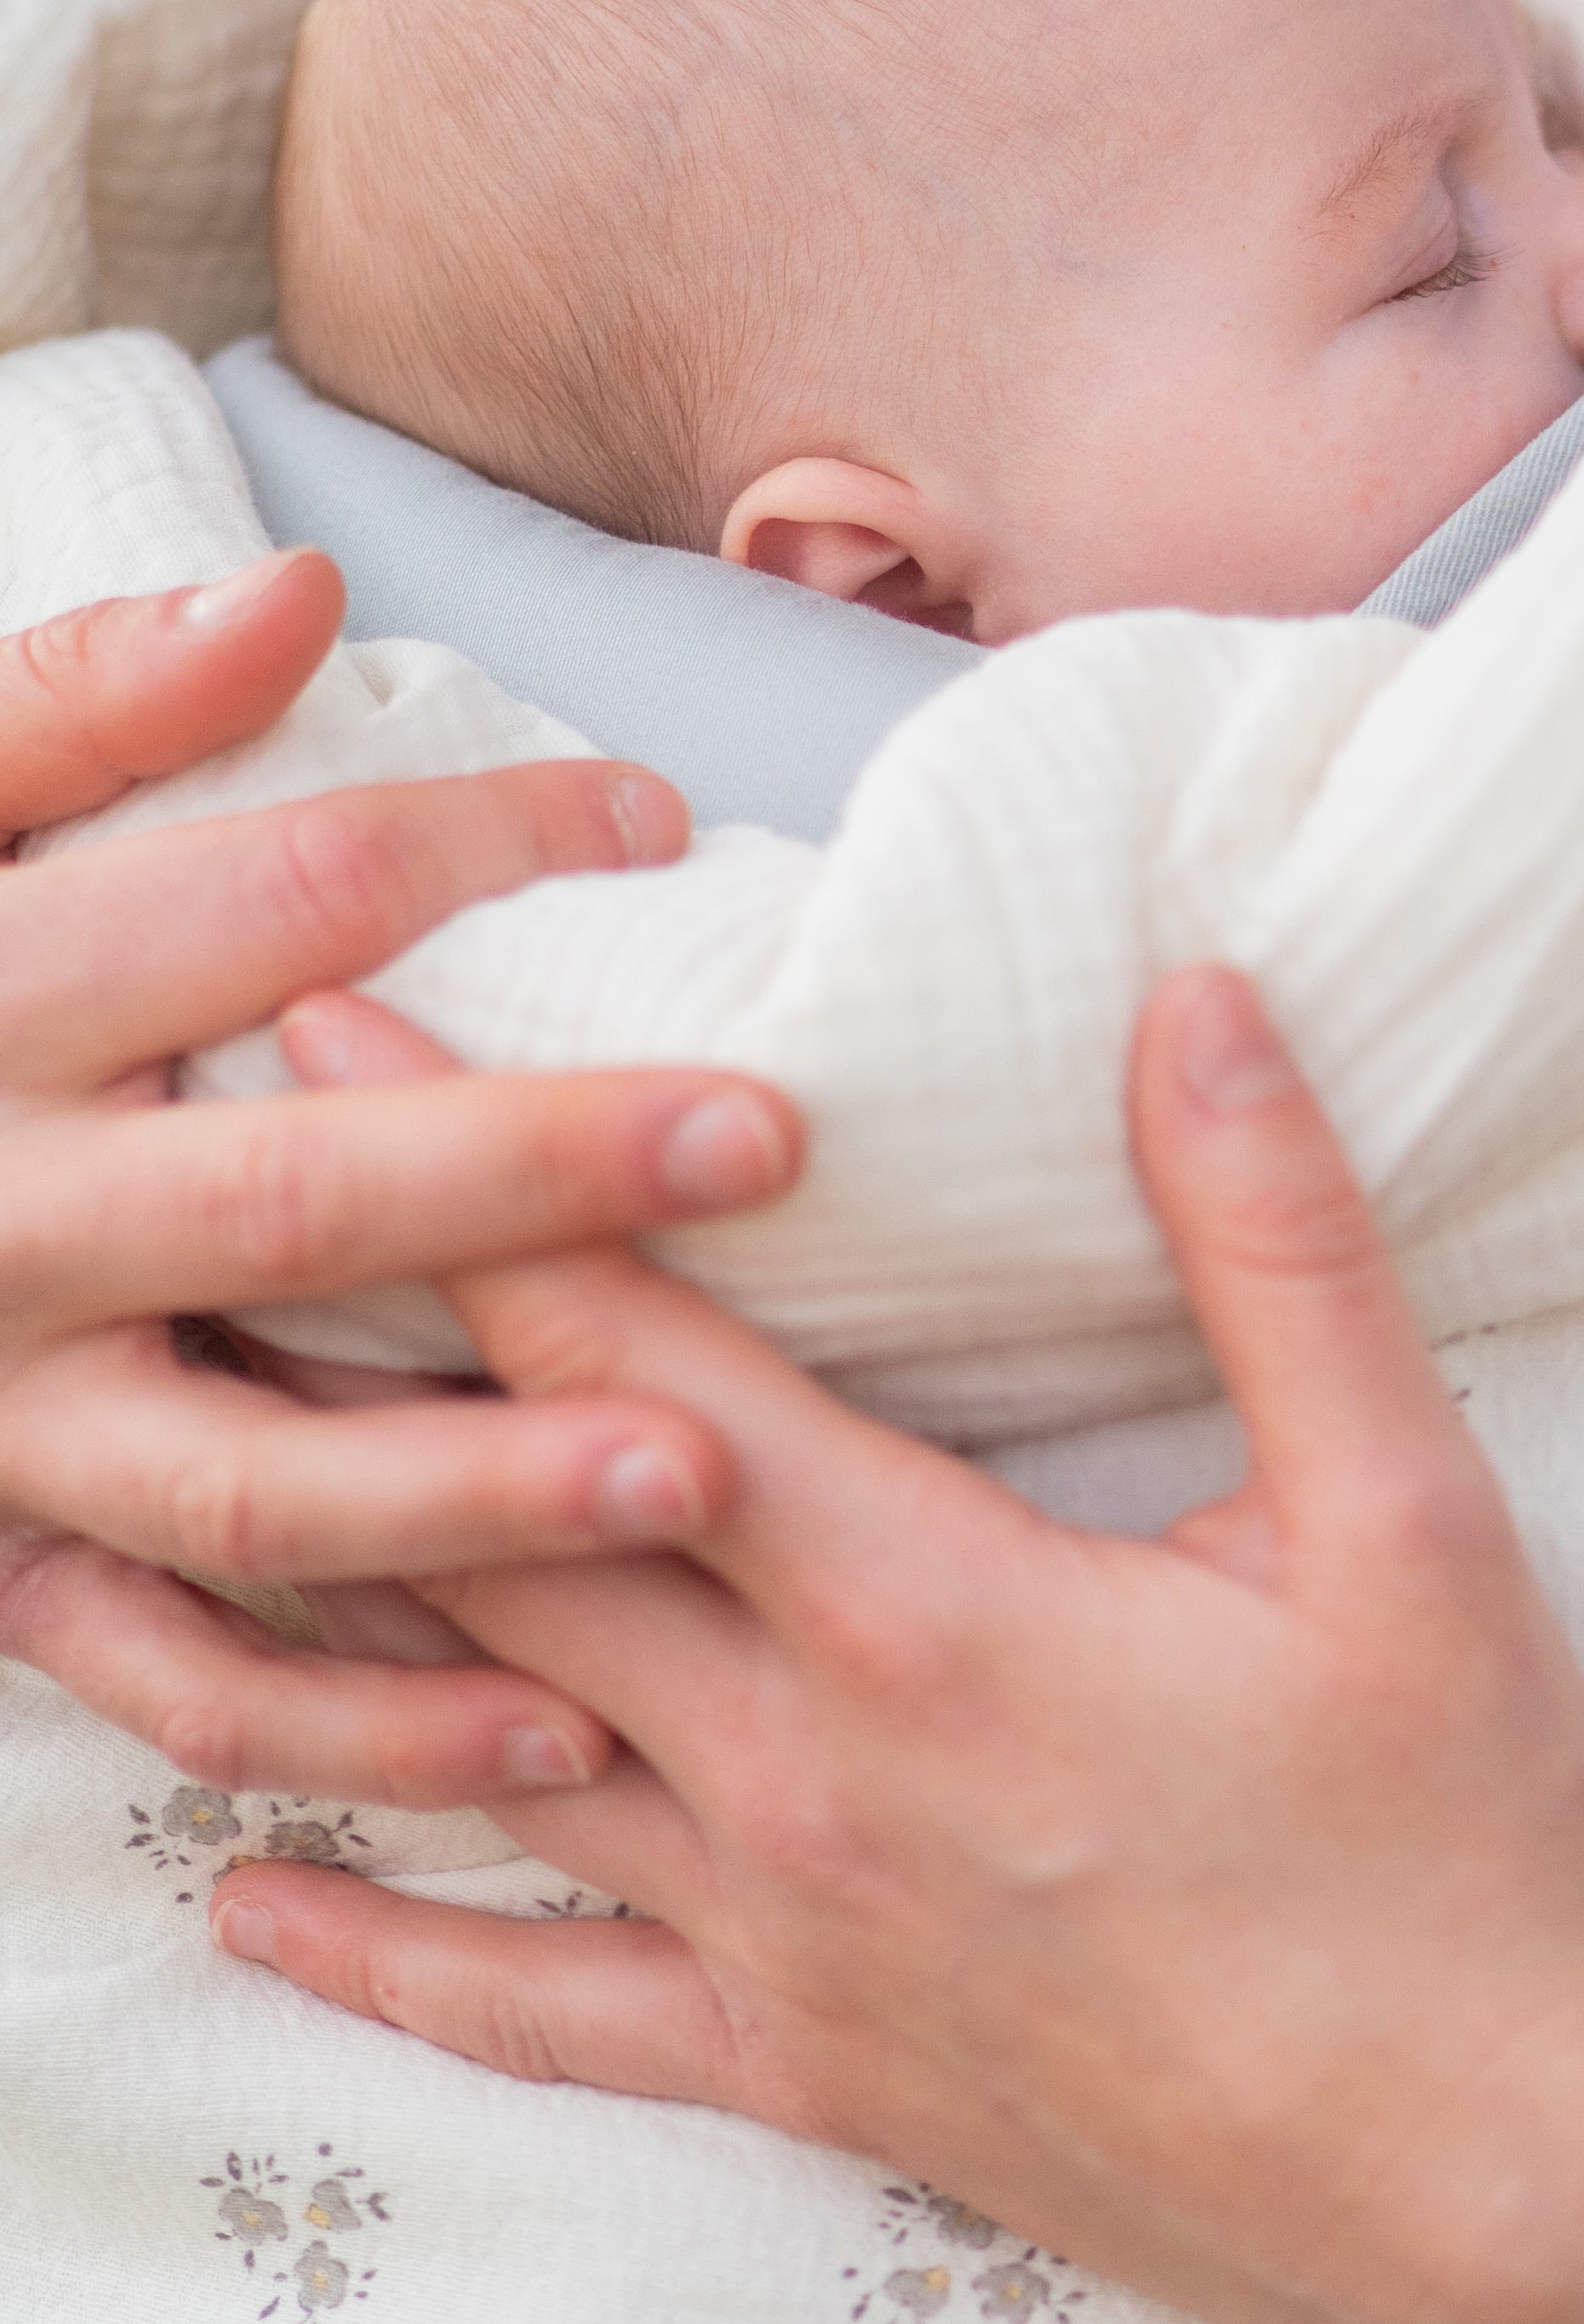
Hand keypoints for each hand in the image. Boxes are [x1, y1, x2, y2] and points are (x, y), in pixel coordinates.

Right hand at [0, 554, 802, 1799]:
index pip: (266, 906)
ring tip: (699, 1466)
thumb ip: (74, 702)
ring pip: (253, 1488)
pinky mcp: (10, 1571)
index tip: (660, 817)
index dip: (472, 847)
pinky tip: (568, 1730)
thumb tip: (300, 592)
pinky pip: (186, 1685)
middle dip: (536, 1177)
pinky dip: (364, 1731)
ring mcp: (2, 1428)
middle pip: (289, 1202)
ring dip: (483, 1492)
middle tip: (769, 1135)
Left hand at [209, 963, 1583, 2323]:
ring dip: (288, 1615)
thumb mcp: (1414, 1524)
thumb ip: (1282, 1250)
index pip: (625, 1351)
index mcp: (924, 1608)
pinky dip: (383, 1947)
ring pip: (460, 1741)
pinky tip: (252, 1898)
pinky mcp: (799, 2069)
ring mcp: (772, 1936)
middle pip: (487, 1521)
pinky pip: (536, 2006)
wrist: (1495, 2198)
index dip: (461, 1184)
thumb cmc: (1464, 1854)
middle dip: (318, 1349)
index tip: (319, 1041)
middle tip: (175, 1217)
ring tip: (129, 1510)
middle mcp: (793, 1768)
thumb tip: (1198, 998)